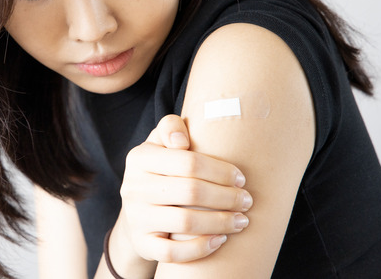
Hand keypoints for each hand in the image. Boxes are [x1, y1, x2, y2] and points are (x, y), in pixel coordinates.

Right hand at [115, 114, 252, 264]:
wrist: (136, 211)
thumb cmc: (161, 171)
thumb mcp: (160, 143)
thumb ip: (171, 127)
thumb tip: (182, 140)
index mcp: (139, 158)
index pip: (188, 161)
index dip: (221, 170)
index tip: (240, 178)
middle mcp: (133, 187)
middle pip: (190, 191)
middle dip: (227, 197)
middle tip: (247, 201)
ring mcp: (135, 217)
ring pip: (184, 222)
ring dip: (221, 222)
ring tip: (242, 220)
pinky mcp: (142, 243)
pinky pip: (172, 253)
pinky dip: (200, 248)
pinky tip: (220, 240)